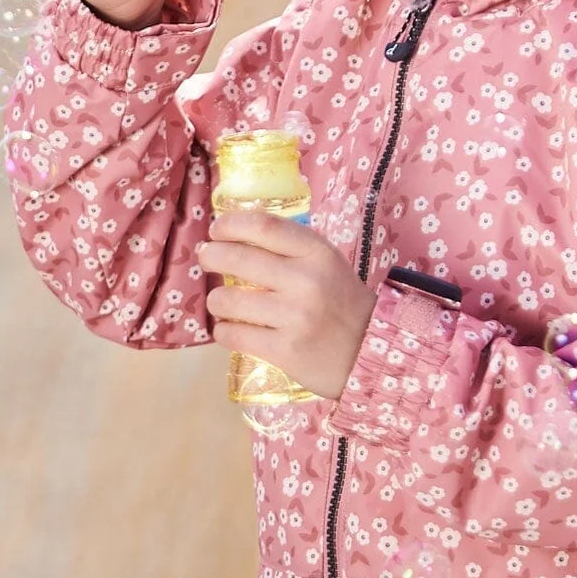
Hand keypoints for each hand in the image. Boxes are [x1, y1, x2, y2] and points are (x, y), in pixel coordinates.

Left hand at [199, 213, 376, 400]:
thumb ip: (289, 248)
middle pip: (237, 258)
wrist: (370, 352)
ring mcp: (294, 317)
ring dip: (217, 300)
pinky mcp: (285, 350)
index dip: (230, 224)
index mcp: (317, 253)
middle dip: (211, 256)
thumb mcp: (326, 264)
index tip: (216, 230)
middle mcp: (305, 281)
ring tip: (223, 302)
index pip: (263, 227)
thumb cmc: (342, 303)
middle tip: (206, 258)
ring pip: (227, 300)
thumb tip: (236, 234)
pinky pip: (233, 334)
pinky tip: (232, 328)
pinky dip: (225, 330)